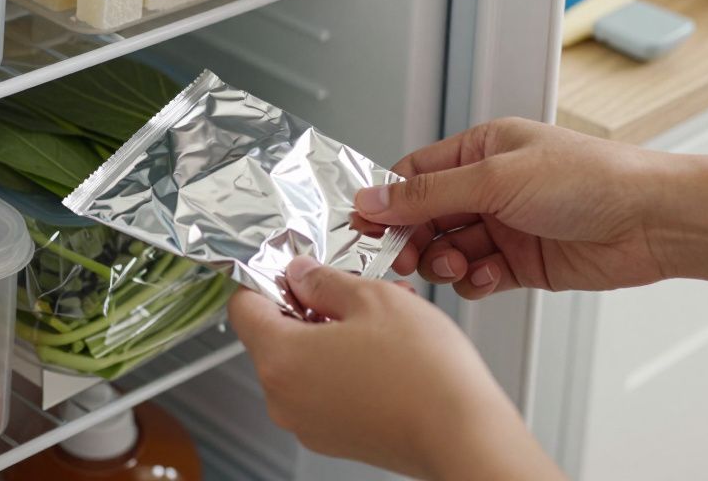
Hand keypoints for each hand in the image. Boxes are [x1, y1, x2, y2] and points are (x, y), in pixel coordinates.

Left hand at [228, 256, 564, 480]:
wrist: (463, 436)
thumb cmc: (424, 374)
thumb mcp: (371, 298)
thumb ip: (324, 281)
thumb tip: (301, 274)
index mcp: (281, 359)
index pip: (244, 307)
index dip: (268, 279)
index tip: (296, 269)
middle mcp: (284, 398)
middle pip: (274, 335)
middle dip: (310, 306)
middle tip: (352, 291)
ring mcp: (308, 424)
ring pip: (303, 362)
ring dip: (333, 334)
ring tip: (381, 319)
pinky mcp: (335, 437)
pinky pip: (324, 390)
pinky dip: (344, 366)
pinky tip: (385, 352)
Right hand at [354, 118, 670, 299]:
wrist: (652, 221)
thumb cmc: (591, 178)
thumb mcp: (496, 178)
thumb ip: (429, 194)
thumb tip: (374, 197)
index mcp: (481, 150)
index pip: (414, 175)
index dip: (386, 201)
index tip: (362, 226)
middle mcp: (490, 186)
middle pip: (425, 217)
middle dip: (410, 239)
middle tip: (399, 257)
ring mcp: (505, 226)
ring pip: (447, 250)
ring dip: (443, 262)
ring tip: (455, 264)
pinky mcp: (522, 263)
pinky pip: (477, 277)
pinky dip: (474, 282)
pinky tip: (489, 276)